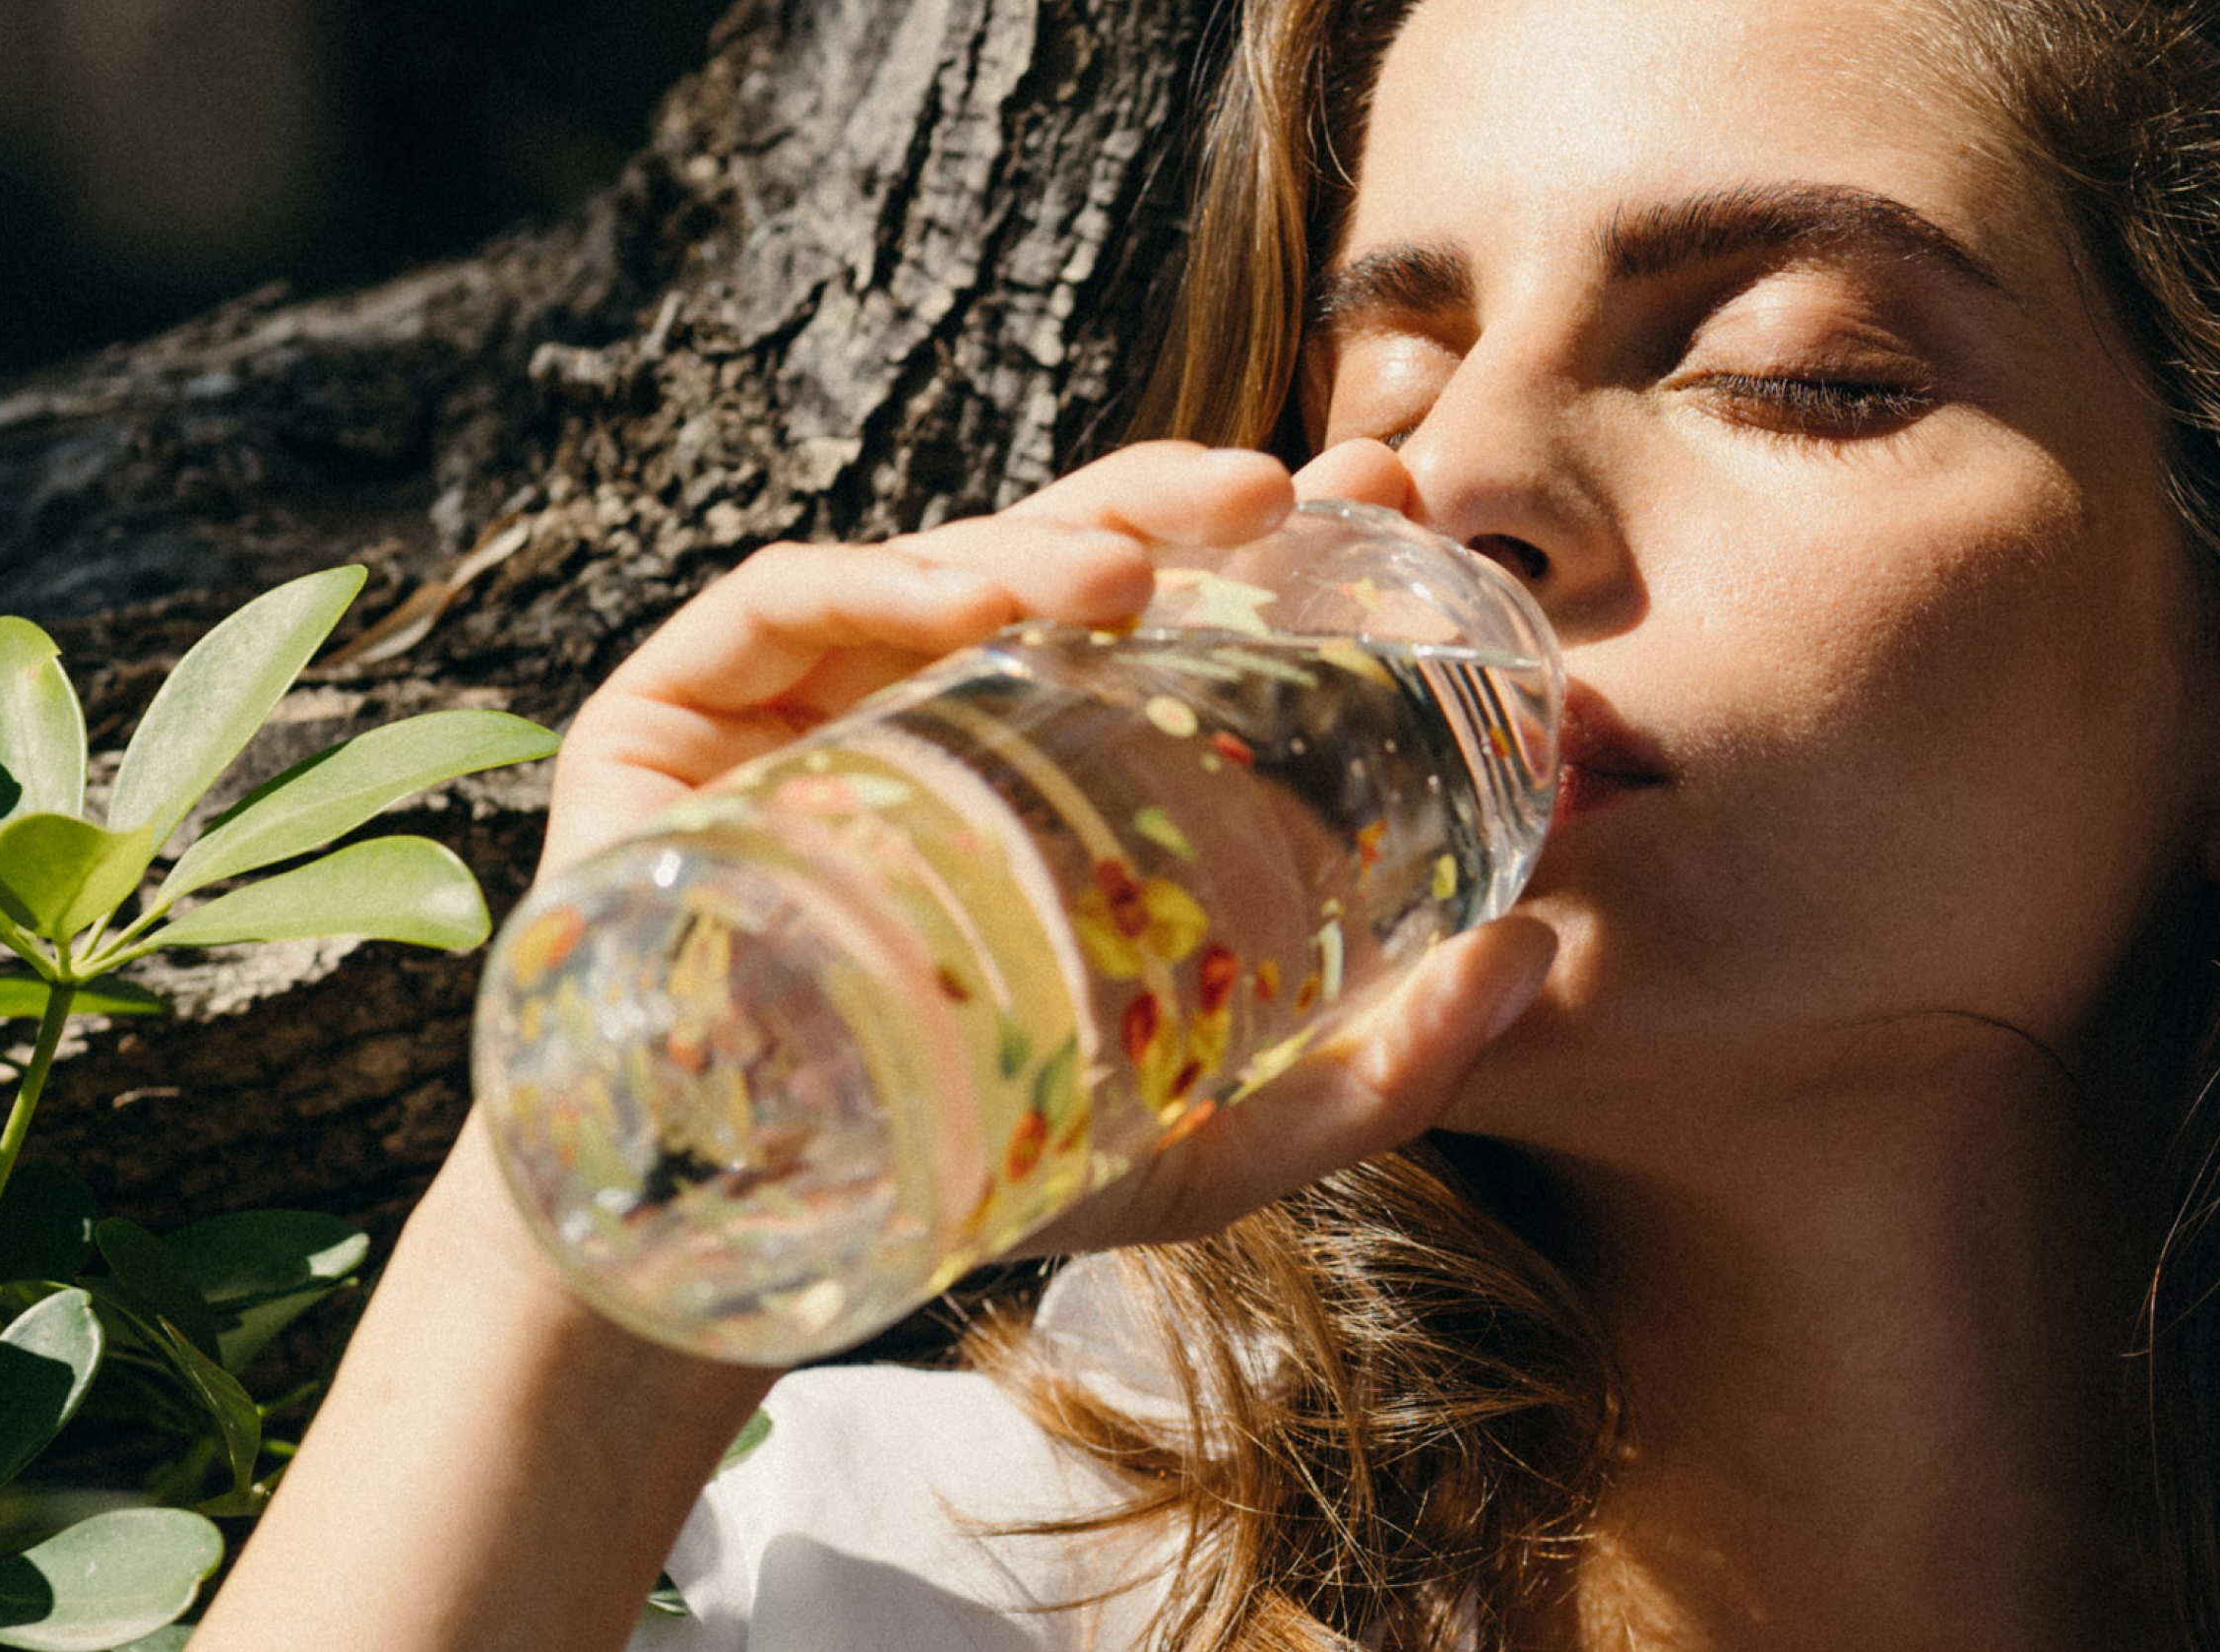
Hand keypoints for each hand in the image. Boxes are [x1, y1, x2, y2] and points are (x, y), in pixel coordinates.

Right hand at [542, 436, 1551, 1254]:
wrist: (738, 1238)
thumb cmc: (972, 1162)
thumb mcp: (1208, 1139)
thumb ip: (1375, 1071)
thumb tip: (1535, 958)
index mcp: (1052, 753)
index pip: (1177, 608)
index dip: (1273, 536)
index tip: (1387, 499)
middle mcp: (940, 698)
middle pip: (1071, 550)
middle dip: (1181, 499)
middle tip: (1287, 494)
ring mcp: (811, 696)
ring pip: (945, 563)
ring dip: (1049, 541)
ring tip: (1138, 574)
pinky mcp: (684, 712)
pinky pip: (786, 601)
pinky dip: (881, 586)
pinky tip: (972, 606)